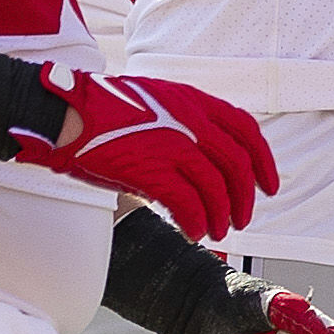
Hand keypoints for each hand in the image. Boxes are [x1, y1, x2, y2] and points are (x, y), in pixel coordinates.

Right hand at [16, 70, 279, 242]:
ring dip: (221, 216)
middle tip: (242, 219)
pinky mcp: (151, 170)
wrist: (65, 113)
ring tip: (216, 232)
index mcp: (192, 100)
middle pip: (236, 165)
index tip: (269, 186)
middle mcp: (189, 120)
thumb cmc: (102, 110)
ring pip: (216, 189)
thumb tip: (203, 156)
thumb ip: (183, 120)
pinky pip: (188, 205)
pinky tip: (193, 233)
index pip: (245, 130)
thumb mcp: (154, 100)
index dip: (263, 162)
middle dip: (244, 198)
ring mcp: (172, 144)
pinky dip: (196, 223)